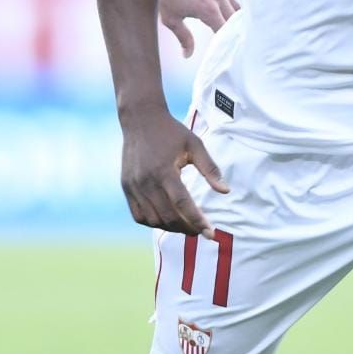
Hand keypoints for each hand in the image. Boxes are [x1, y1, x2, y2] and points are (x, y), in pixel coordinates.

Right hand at [120, 109, 228, 236]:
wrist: (140, 119)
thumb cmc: (171, 132)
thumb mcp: (195, 145)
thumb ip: (210, 169)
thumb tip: (226, 191)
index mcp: (164, 170)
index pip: (183, 204)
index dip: (198, 221)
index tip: (211, 233)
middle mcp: (146, 181)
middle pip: (169, 216)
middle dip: (187, 228)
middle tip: (200, 230)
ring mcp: (133, 186)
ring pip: (153, 220)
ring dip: (170, 227)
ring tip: (185, 225)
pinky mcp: (126, 187)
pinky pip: (138, 216)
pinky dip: (153, 222)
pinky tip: (165, 219)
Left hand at [159, 0, 236, 56]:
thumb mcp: (171, 18)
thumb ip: (183, 37)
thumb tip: (187, 55)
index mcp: (208, 10)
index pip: (225, 30)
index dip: (228, 39)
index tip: (229, 46)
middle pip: (235, 17)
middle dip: (235, 27)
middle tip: (237, 35)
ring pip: (237, 0)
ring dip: (236, 10)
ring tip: (239, 20)